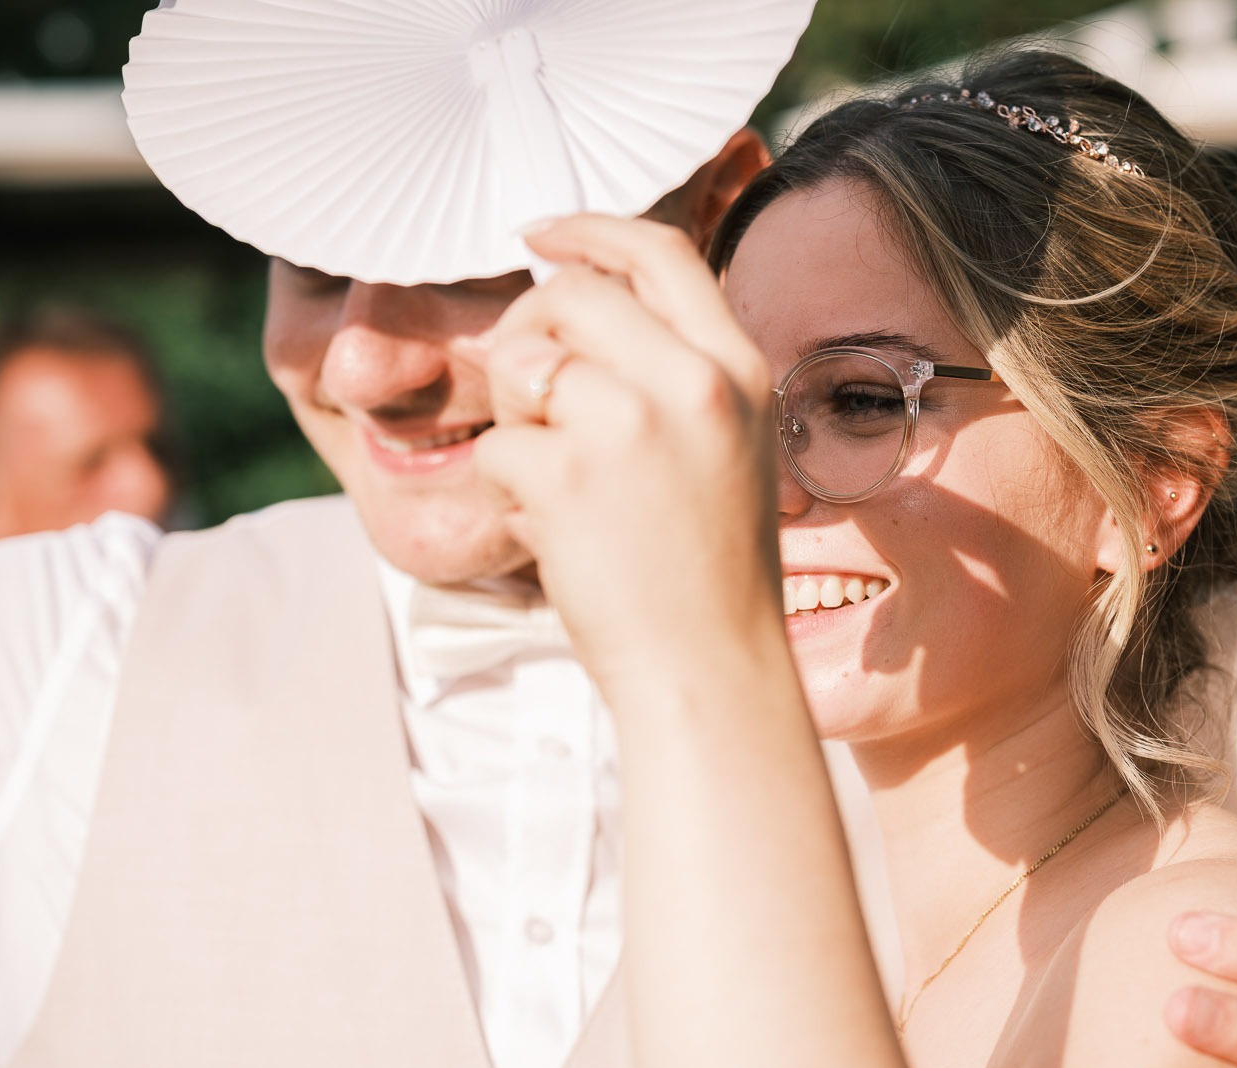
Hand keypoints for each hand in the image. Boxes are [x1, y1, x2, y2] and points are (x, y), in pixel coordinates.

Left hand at [466, 216, 783, 703]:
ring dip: (516, 420)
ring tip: (558, 484)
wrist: (710, 670)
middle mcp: (690, 381)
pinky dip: (508, 493)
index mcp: (738, 369)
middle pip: (570, 295)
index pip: (661, 252)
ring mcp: (629, 423)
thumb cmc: (711, 574)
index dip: (590, 229)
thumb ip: (677, 377)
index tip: (541, 233)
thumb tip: (578, 314)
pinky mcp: (568, 474)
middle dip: (526, 332)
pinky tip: (555, 534)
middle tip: (526, 393)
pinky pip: (499, 447)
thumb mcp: (731, 450)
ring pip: (522, 365)